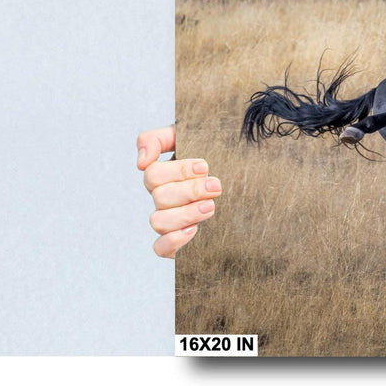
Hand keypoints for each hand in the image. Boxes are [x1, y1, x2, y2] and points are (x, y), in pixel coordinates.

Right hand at [138, 125, 221, 258]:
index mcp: (163, 176)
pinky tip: (194, 230)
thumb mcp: (190, 137)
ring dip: (186, 214)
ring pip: (158, 222)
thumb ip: (158, 139)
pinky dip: (173, 240)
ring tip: (211, 207)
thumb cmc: (215, 156)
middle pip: (160, 197)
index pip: (153, 174)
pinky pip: (160, 248)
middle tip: (216, 186)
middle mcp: (163, 199)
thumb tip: (141, 162)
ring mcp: (169, 221)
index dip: (178, 171)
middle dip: (190, 191)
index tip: (204, 166)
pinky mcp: (176, 243)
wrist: (243, 182)